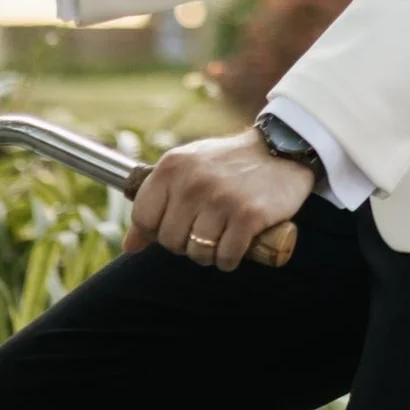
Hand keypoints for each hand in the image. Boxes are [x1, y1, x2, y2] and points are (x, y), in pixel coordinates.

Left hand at [126, 128, 313, 271]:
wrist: (280, 149)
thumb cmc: (228, 164)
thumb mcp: (186, 171)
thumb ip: (155, 203)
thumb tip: (129, 247)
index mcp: (172, 167)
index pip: (143, 218)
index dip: (156, 230)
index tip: (175, 225)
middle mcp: (193, 182)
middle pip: (170, 241)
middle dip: (186, 244)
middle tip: (205, 230)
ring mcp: (221, 199)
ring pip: (198, 253)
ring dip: (210, 253)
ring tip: (222, 235)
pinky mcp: (248, 215)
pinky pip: (226, 257)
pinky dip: (230, 259)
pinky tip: (238, 244)